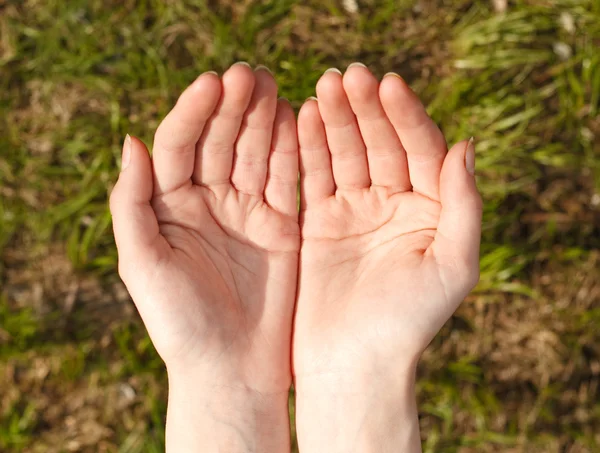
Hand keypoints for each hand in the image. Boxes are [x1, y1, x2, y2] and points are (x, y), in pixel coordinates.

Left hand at [109, 63, 298, 451]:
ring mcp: (248, 212)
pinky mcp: (282, 225)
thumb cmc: (180, 323)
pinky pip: (287, 178)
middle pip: (218, 141)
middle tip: (248, 74)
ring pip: (255, 152)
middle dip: (231, 107)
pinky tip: (295, 118)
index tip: (212, 84)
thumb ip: (131, 204)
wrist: (231, 369)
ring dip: (262, 118)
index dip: (193, 113)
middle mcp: (208, 203)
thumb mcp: (142, 263)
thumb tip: (130, 140)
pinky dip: (291, 148)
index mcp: (170, 208)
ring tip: (269, 85)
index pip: (178, 146)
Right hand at [293, 64, 481, 451]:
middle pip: (382, 143)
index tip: (387, 84)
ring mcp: (356, 211)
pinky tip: (303, 116)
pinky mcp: (321, 222)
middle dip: (366, 109)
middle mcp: (395, 205)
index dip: (406, 116)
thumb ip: (465, 206)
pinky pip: (316, 176)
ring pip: (347, 153)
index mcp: (431, 210)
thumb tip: (465, 145)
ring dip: (336, 119)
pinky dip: (309, 147)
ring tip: (324, 86)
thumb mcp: (452, 266)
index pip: (422, 149)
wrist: (354, 364)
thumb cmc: (408, 323)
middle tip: (348, 75)